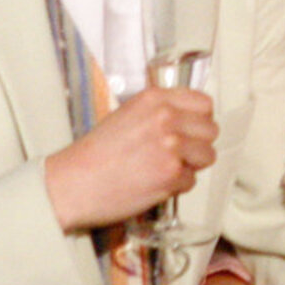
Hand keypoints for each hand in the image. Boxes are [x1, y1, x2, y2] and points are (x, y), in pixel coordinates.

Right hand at [43, 86, 216, 230]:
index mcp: (155, 98)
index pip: (203, 103)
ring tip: (166, 168)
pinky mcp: (171, 174)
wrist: (73, 183)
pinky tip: (154, 183)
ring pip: (207, 156)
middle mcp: (166, 117)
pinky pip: (191, 181)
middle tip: (178, 154)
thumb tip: (187, 120)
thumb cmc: (94, 155)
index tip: (191, 129)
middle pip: (211, 130)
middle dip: (198, 144)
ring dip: (191, 166)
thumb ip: (159, 113)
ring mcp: (171, 146)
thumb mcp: (127, 115)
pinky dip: (176, 186)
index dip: (199, 120)